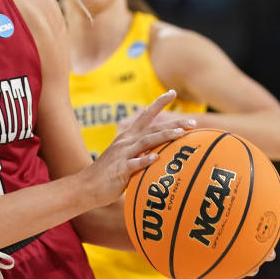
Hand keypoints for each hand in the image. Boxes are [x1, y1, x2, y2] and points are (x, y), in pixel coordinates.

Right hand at [79, 90, 197, 207]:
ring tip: (181, 134)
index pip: (145, 115)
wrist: (87, 186)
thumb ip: (140, 150)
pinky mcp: (121, 170)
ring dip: (164, 136)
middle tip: (192, 122)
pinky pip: (135, 164)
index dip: (158, 103)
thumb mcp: (124, 155)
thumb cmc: (109, 173)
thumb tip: (160, 150)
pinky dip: (145, 160)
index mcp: (127, 136)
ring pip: (146, 142)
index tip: (172, 92)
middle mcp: (126, 142)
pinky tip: (156, 158)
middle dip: (173, 124)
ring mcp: (123, 155)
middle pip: (152, 128)